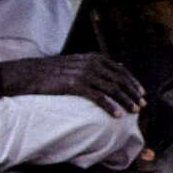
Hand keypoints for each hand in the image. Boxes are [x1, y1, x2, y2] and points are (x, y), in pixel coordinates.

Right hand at [10, 53, 147, 114]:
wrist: (30, 74)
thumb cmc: (53, 71)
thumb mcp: (78, 62)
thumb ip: (97, 64)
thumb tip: (118, 64)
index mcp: (94, 57)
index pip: (120, 70)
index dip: (133, 82)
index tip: (142, 93)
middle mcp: (92, 63)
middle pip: (119, 80)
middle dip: (133, 93)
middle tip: (142, 105)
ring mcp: (84, 73)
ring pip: (112, 89)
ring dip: (125, 101)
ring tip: (134, 111)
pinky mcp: (75, 85)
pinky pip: (98, 97)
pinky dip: (110, 107)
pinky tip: (117, 115)